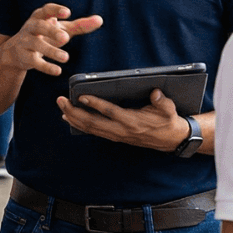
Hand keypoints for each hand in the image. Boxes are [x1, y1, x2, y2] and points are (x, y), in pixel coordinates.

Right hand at [0, 4, 103, 76]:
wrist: (17, 51)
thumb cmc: (44, 35)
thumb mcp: (62, 29)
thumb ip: (81, 25)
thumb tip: (99, 20)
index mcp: (41, 16)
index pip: (47, 10)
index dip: (56, 10)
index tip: (67, 13)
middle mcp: (31, 27)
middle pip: (39, 26)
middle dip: (51, 31)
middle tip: (65, 38)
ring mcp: (26, 42)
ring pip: (36, 44)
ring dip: (50, 51)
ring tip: (65, 58)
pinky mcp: (24, 56)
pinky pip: (34, 61)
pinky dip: (45, 66)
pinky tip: (57, 70)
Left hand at [58, 89, 187, 151]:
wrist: (171, 140)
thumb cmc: (168, 120)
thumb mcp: (168, 109)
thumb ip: (162, 101)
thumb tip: (156, 92)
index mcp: (132, 121)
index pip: (110, 112)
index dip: (95, 104)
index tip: (81, 95)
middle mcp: (121, 130)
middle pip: (93, 122)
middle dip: (74, 112)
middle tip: (61, 101)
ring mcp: (117, 135)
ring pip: (91, 128)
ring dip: (74, 118)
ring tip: (61, 107)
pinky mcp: (115, 137)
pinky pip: (94, 132)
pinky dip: (80, 125)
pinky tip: (70, 118)